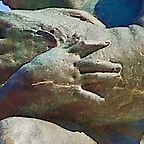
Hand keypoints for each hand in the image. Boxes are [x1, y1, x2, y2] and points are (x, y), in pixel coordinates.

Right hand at [0, 46, 121, 114]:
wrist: (24, 85)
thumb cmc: (27, 73)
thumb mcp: (42, 58)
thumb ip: (53, 53)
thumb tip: (54, 52)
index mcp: (64, 54)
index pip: (84, 46)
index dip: (96, 44)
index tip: (106, 42)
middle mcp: (72, 64)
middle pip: (94, 62)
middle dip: (107, 64)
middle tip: (119, 65)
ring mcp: (73, 77)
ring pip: (95, 75)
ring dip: (107, 76)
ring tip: (117, 77)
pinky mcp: (71, 90)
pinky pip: (87, 96)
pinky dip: (95, 99)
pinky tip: (103, 101)